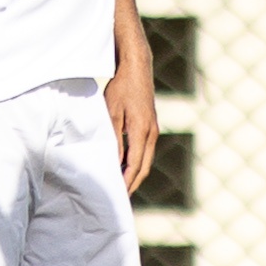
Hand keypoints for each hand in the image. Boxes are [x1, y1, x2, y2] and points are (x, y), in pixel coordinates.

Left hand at [106, 41, 159, 192]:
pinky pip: (145, 151)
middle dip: (132, 183)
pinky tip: (125, 166)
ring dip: (135, 174)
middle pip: (144, 167)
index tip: (117, 195)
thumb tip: (113, 162)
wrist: (137, 67)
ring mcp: (153, 130)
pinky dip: (137, 162)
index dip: (126, 182)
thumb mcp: (112, 113)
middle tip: (119, 198)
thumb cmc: (121, 88)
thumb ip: (113, 139)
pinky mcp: (151, 126)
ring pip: (146, 160)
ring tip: (121, 186)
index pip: (134, 165)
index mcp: (141, 131)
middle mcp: (151, 133)